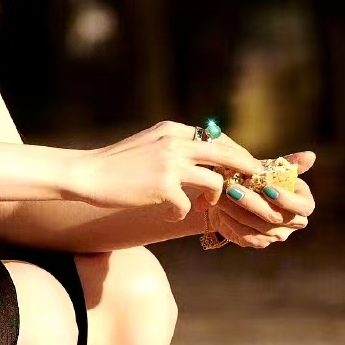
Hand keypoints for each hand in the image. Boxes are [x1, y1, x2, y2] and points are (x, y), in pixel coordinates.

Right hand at [69, 120, 260, 224]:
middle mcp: (175, 142)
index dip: (234, 152)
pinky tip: (169, 215)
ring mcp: (170, 164)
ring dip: (216, 196)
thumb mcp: (150, 142)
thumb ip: (174, 144)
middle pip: (225, 153)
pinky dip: (180, 213)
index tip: (245, 164)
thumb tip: (202, 154)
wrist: (89, 173)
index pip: (215, 137)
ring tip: (205, 204)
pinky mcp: (162, 186)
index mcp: (173, 129)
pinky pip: (186, 205)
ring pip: (215, 181)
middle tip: (255, 181)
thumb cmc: (118, 162)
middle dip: (245, 168)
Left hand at [204, 147, 315, 248]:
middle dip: (254, 203)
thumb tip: (311, 156)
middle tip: (233, 189)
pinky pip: (247, 235)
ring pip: (259, 227)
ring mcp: (277, 234)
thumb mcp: (270, 168)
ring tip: (222, 195)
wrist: (235, 196)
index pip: (304, 207)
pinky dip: (232, 221)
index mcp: (302, 201)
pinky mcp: (260, 242)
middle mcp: (294, 222)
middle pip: (277, 217)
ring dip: (238, 211)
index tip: (267, 188)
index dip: (287, 200)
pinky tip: (221, 208)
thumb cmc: (258, 178)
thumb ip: (290, 163)